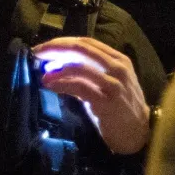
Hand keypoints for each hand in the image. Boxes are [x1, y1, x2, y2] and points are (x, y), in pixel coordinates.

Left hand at [33, 36, 150, 154]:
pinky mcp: (107, 100)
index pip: (87, 43)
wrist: (137, 132)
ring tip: (42, 73)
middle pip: (81, 48)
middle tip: (37, 53)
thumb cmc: (120, 108)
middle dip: (55, 48)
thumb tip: (56, 65)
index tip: (44, 48)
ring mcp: (114, 83)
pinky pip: (79, 86)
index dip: (63, 42)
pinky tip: (50, 85)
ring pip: (80, 66)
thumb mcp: (108, 84)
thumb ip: (88, 72)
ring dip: (57, 68)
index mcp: (119, 59)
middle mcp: (118, 67)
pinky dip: (61, 84)